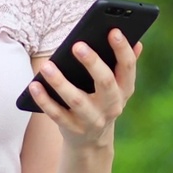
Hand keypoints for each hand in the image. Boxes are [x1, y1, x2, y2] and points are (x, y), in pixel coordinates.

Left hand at [27, 29, 143, 147]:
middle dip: (93, 63)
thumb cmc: (102, 101)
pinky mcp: (73, 129)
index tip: (114, 31)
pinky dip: (45, 101)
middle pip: (105, 83)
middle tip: (77, 45)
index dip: (122, 49)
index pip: (127, 68)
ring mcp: (93, 119)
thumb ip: (124, 65)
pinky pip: (57, 114)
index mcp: (124, 89)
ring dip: (61, 83)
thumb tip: (137, 42)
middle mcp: (112, 105)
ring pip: (77, 101)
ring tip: (46, 65)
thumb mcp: (117, 87)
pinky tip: (34, 85)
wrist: (92, 141)